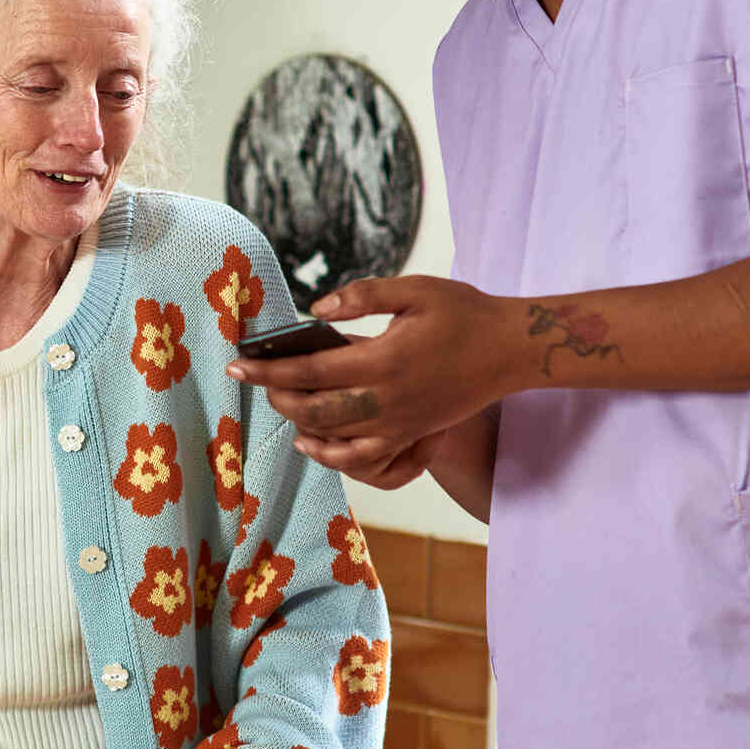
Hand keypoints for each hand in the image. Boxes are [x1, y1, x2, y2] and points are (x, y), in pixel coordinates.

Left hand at [227, 276, 519, 476]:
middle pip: (313, 408)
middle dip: (274, 395)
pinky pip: (362, 459)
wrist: (512, 350)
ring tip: (276, 399)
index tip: (237, 362)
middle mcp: (387, 399)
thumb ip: (362, 295)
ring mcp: (399, 424)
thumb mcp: (415, 289)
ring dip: (296, 421)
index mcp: (385, 359)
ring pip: (332, 437)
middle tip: (249, 377)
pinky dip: (329, 455)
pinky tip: (309, 441)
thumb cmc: (464, 312)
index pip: (310, 369)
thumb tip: (316, 310)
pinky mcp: (409, 435)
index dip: (268, 368)